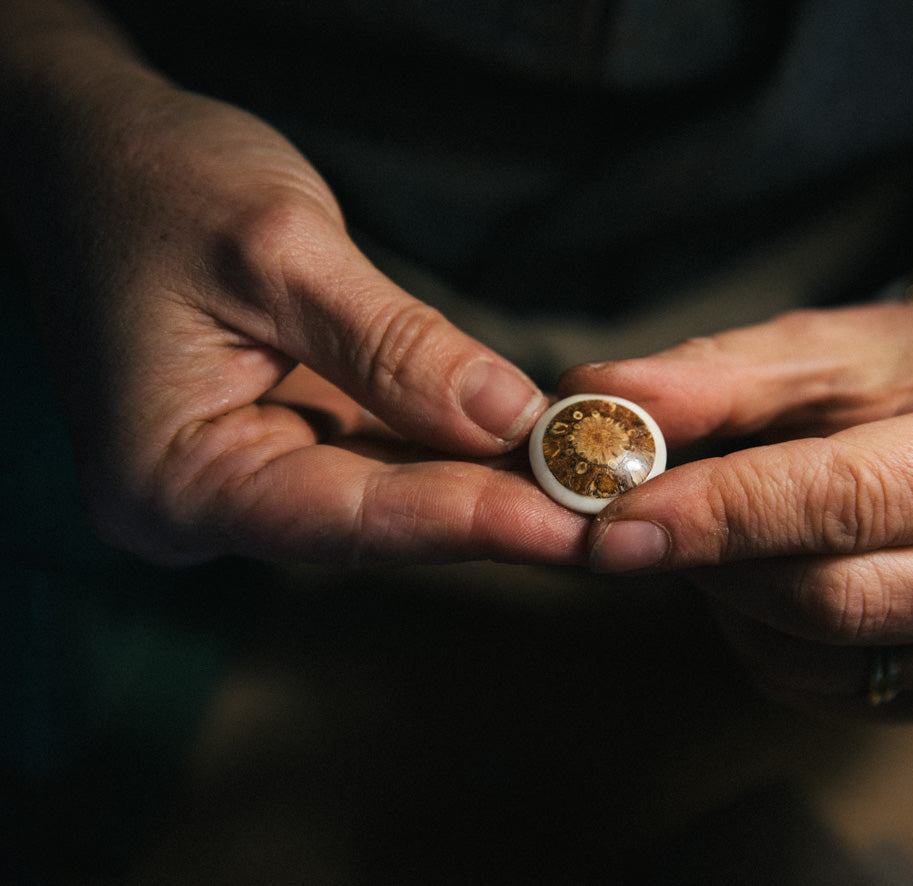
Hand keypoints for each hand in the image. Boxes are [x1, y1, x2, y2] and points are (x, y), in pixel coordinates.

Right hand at [17, 78, 586, 565]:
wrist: (96, 151)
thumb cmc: (156, 183)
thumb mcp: (280, 251)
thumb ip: (393, 347)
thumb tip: (508, 419)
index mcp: (171, 478)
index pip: (346, 517)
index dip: (469, 520)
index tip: (572, 524)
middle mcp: (203, 503)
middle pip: (375, 519)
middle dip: (494, 510)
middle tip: (608, 511)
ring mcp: (244, 477)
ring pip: (387, 494)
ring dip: (487, 483)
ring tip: (593, 482)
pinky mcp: (279, 443)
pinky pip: (379, 456)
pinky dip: (454, 448)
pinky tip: (534, 447)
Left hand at [560, 304, 912, 716]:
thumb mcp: (823, 348)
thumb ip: (712, 379)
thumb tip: (598, 399)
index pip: (847, 504)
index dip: (721, 515)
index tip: (616, 520)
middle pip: (829, 600)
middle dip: (713, 561)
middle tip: (643, 519)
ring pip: (816, 660)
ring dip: (729, 601)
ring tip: (719, 532)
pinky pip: (826, 690)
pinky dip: (763, 637)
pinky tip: (764, 574)